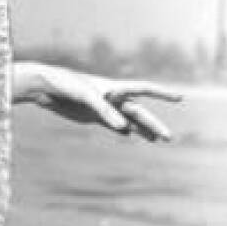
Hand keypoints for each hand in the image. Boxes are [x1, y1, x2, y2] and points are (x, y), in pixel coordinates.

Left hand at [12, 62, 181, 140]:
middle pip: (138, 111)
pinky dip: (121, 129)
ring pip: (127, 119)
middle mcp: (112, 97)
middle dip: (153, 124)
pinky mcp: (90, 115)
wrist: (46, 87)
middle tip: (169, 137)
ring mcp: (102, 107)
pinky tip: (129, 134)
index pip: (144, 89)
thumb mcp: (87, 97)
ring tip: (157, 140)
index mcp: (114, 88)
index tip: (180, 98)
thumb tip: (124, 130)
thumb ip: (105, 112)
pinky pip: (111, 124)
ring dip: (141, 129)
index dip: (162, 94)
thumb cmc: (67, 86)